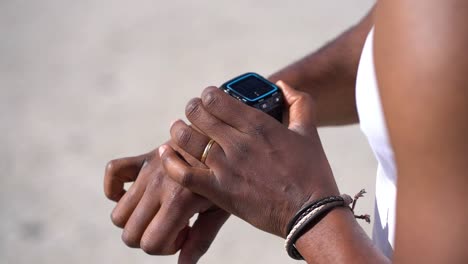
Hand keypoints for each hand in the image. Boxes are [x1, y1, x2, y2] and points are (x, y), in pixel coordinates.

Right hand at [104, 145, 229, 262]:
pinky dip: (115, 188)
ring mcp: (148, 171)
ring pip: (118, 214)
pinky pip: (112, 171)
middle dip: (151, 239)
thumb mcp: (219, 210)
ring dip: (136, 221)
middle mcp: (158, 186)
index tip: (185, 232)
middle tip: (175, 225)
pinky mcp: (144, 158)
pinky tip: (136, 195)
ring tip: (162, 210)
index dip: (167, 247)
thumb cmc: (224, 178)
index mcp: (179, 201)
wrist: (222, 141)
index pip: (150, 244)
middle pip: (130, 234)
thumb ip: (201, 239)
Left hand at [160, 81, 338, 236]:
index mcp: (257, 124)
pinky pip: (183, 173)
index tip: (208, 99)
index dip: (207, 95)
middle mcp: (237, 142)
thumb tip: (283, 84)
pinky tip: (166, 153)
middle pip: (198, 114)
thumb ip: (299, 103)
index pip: (216, 98)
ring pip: (186, 139)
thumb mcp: (308, 132)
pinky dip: (170, 161)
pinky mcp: (218, 191)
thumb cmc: (312, 173)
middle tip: (193, 113)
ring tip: (178, 129)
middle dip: (192, 110)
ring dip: (178, 130)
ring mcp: (225, 167)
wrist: (310, 214)